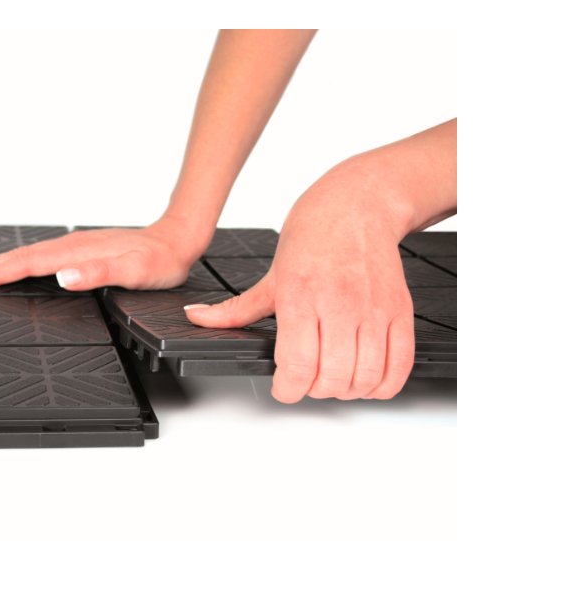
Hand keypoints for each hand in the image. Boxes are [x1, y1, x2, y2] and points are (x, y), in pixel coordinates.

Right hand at [0, 219, 208, 290]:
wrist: (177, 241)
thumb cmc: (159, 261)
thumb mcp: (133, 272)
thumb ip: (98, 274)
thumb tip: (62, 277)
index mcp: (76, 252)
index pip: (29, 264)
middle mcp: (71, 245)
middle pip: (21, 257)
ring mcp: (74, 246)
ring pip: (28, 256)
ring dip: (0, 264)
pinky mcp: (80, 250)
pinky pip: (40, 257)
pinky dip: (20, 262)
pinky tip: (16, 267)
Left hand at [185, 159, 416, 402]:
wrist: (357, 206)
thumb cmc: (314, 236)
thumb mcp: (269, 276)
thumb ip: (235, 309)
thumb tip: (197, 319)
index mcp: (301, 297)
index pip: (298, 366)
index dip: (287, 389)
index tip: (283, 386)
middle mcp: (340, 305)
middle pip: (330, 379)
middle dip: (313, 390)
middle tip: (306, 378)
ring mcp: (373, 310)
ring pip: (364, 379)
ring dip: (345, 390)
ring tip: (333, 377)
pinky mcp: (400, 312)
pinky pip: (399, 367)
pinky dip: (381, 385)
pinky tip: (364, 378)